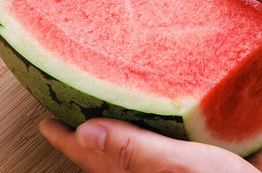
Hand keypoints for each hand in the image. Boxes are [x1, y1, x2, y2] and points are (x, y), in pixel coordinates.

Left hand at [39, 118, 261, 172]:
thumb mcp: (180, 166)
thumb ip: (136, 150)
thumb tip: (87, 131)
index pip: (91, 155)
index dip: (66, 139)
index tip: (47, 120)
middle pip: (111, 156)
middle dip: (92, 134)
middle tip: (77, 110)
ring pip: (140, 151)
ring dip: (125, 133)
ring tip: (115, 111)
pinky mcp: (198, 169)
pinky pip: (171, 150)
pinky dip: (162, 136)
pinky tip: (171, 119)